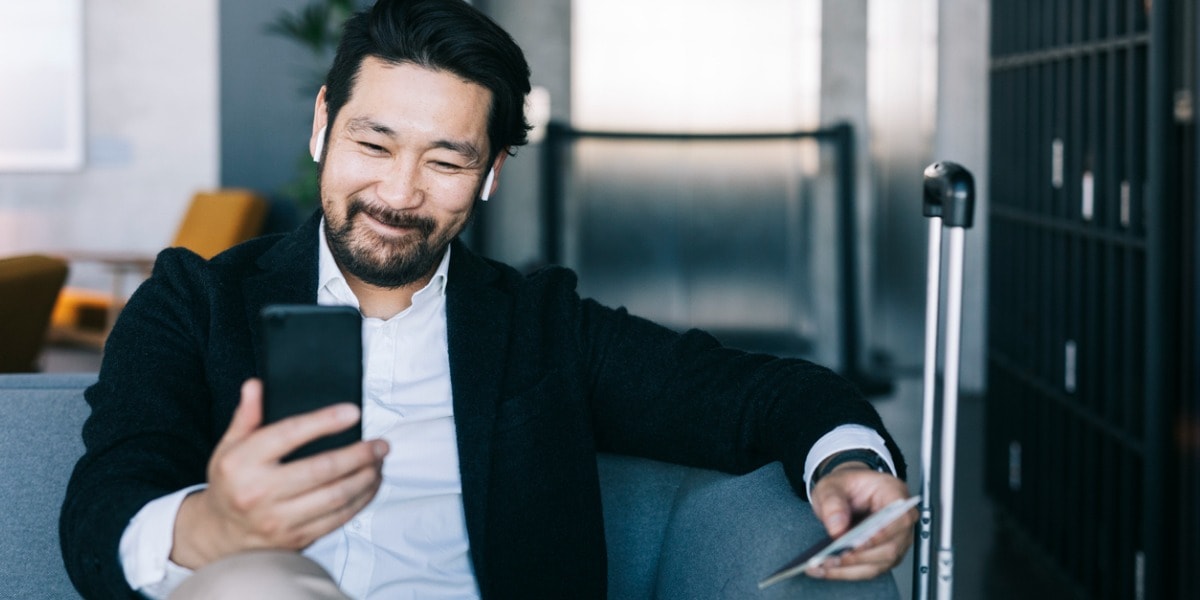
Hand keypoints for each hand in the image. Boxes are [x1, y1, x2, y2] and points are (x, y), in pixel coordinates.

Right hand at [171, 378, 388, 568]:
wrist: (220, 535)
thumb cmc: (231, 483)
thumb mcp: (229, 447)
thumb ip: (246, 416)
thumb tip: (256, 385)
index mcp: (242, 463)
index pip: (289, 434)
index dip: (325, 421)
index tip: (353, 412)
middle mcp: (259, 492)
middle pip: (322, 469)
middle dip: (359, 454)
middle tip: (380, 444)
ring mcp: (278, 519)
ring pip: (335, 496)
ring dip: (365, 478)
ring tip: (379, 462)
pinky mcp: (295, 538)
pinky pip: (337, 518)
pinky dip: (360, 500)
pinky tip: (370, 485)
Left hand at [806, 463, 915, 579]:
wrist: (845, 493)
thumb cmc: (846, 486)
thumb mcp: (832, 485)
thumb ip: (833, 502)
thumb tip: (837, 528)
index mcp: (894, 495)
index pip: (900, 519)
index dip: (882, 534)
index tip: (858, 543)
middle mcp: (900, 522)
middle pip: (890, 547)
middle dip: (859, 556)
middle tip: (833, 558)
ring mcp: (894, 541)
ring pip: (878, 564)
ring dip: (849, 569)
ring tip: (823, 566)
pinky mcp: (882, 556)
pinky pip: (867, 570)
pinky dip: (845, 572)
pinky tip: (824, 570)